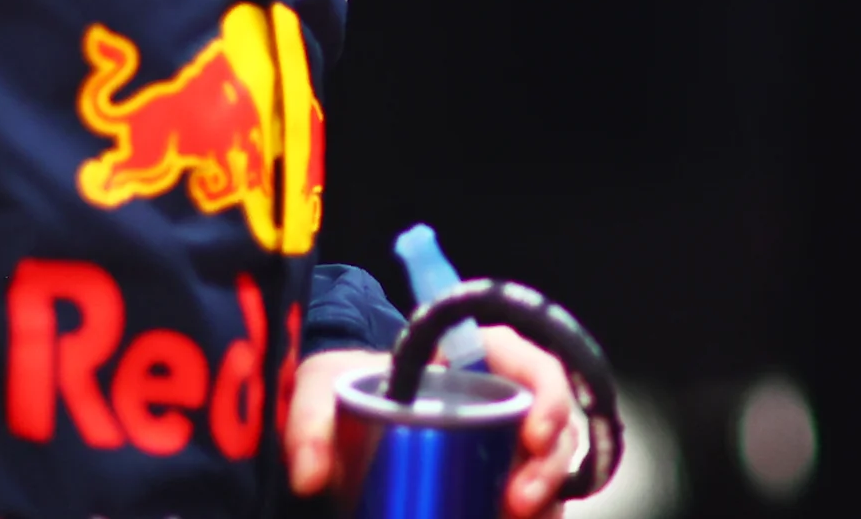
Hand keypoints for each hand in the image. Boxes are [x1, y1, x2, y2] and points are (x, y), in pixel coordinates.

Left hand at [284, 330, 586, 514]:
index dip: (547, 391)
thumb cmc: (340, 392)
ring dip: (548, 495)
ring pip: (551, 462)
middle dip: (548, 462)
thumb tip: (310, 477)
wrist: (338, 427)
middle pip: (550, 417)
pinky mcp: (494, 481)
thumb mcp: (317, 391)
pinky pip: (535, 498)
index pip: (526, 357)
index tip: (535, 435)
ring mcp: (501, 442)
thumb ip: (308, 424)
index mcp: (467, 360)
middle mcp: (496, 398)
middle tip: (520, 501)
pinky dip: (539, 513)